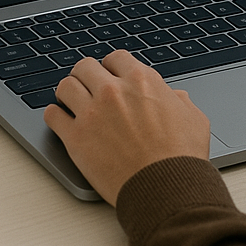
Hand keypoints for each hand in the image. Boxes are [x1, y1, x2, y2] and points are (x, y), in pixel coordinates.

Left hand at [43, 50, 210, 205]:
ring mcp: (91, 113)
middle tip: (87, 87)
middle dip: (87, 76)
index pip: (115, 58)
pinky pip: (52, 116)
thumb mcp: (193, 118)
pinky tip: (62, 121)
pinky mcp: (75, 138)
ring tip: (71, 102)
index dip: (113, 67)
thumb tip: (174, 97)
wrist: (166, 188)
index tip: (111, 77)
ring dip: (68, 93)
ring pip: (65, 86)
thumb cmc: (181, 156)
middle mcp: (113, 91)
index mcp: (141, 80)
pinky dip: (55, 116)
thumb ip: (180, 100)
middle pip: (85, 67)